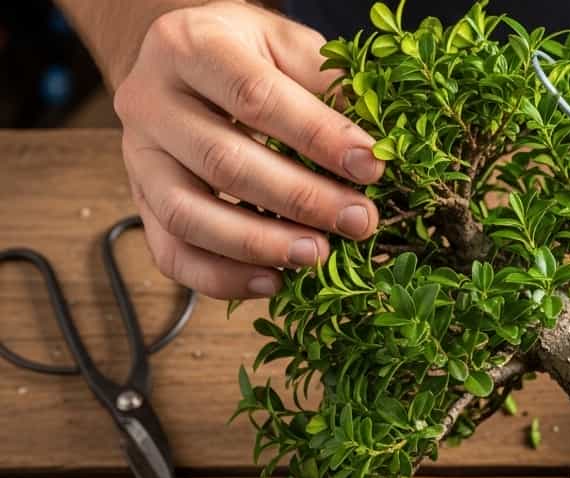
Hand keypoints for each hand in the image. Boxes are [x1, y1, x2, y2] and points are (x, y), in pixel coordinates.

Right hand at [112, 1, 383, 298]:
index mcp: (190, 47)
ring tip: (320, 256)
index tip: (370, 167)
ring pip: (188, 214)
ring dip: (260, 245)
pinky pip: (172, 253)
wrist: (186, 63)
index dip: (317, 136)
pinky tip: (274, 283)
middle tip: (359, 221)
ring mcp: (137, 157)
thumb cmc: (249, 54)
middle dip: (301, 199)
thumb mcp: (288, 45)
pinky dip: (222, 279)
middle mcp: (150, 101)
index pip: (255, 97)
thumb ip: (326, 85)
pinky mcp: (141, 202)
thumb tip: (375, 150)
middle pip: (224, 162)